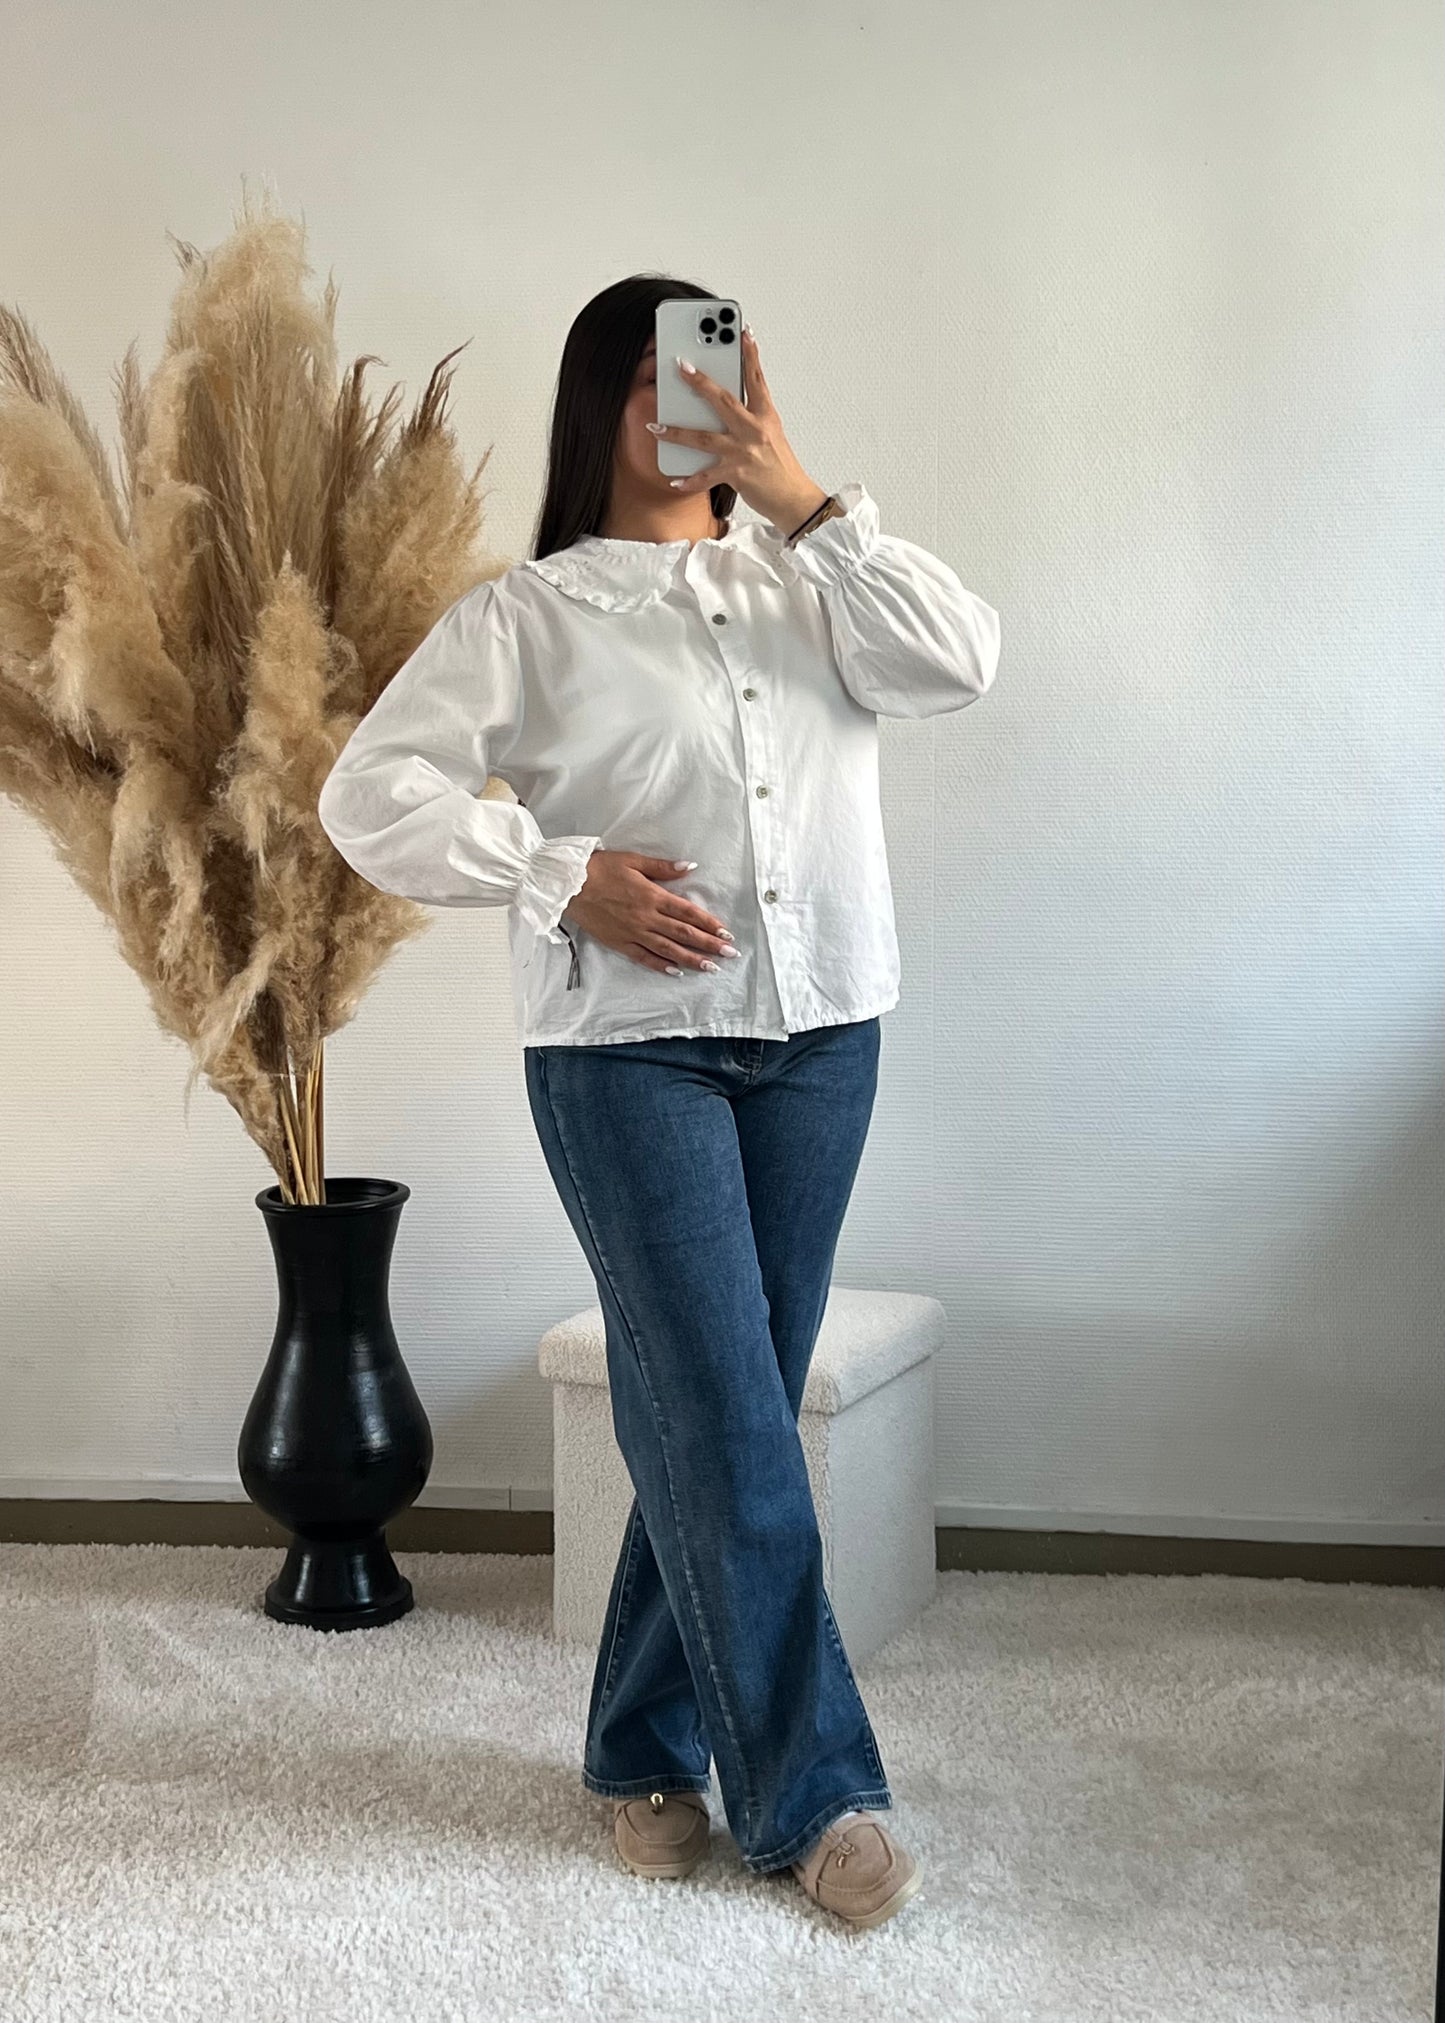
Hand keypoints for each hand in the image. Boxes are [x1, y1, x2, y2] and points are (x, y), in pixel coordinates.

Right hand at [563, 850, 739, 974]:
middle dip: (709, 945)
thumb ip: (663, 868)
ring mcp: (633, 932)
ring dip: (691, 959)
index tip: (725, 933)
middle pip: (684, 934)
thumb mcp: (633, 860)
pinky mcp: (619, 942)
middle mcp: (646, 917)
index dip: (709, 924)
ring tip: (710, 968)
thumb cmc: (599, 868)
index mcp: (652, 896)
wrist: (568, 884)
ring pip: (668, 949)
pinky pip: (644, 957)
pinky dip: (661, 966)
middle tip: (729, 955)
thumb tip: (689, 867)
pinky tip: (676, 972)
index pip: (688, 912)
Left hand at [647, 328, 829, 535]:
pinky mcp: (737, 474)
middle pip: (724, 400)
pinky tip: (675, 479)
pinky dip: (690, 480)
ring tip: (655, 425)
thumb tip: (728, 405)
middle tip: (680, 366)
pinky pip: (706, 477)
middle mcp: (755, 430)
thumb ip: (752, 417)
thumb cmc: (781, 468)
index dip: (750, 354)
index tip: (743, 333)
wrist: (794, 499)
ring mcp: (744, 451)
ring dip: (676, 431)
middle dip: (700, 382)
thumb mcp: (772, 434)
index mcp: (766, 416)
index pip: (756, 379)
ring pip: (704, 437)